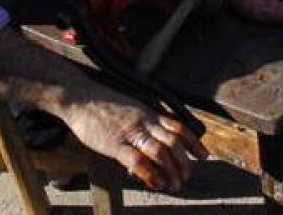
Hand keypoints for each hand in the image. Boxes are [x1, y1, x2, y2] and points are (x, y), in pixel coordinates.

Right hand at [60, 91, 207, 191]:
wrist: (79, 96)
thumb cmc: (100, 103)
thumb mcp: (129, 107)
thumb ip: (142, 120)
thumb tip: (152, 136)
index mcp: (147, 112)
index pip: (178, 127)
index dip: (193, 143)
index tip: (203, 156)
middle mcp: (143, 121)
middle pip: (173, 142)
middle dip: (184, 162)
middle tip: (187, 177)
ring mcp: (129, 132)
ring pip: (160, 151)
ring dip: (171, 170)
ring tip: (175, 184)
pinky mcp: (114, 143)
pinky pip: (137, 160)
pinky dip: (150, 173)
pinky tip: (156, 183)